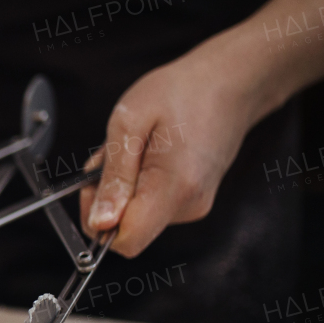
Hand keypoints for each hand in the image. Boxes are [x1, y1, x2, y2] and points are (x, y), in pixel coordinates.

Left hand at [80, 40, 278, 256]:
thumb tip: (99, 222)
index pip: (127, 242)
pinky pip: (152, 203)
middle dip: (109, 196)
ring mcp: (195, 204)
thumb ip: (113, 177)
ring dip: (123, 185)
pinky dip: (139, 182)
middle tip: (114, 154)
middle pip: (129, 228)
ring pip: (138, 214)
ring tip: (136, 146)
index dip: (99, 221)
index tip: (93, 187)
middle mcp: (189, 205)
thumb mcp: (129, 123)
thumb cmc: (182, 92)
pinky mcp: (194, 198)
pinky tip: (148, 151)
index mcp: (175, 189)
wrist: (229, 81)